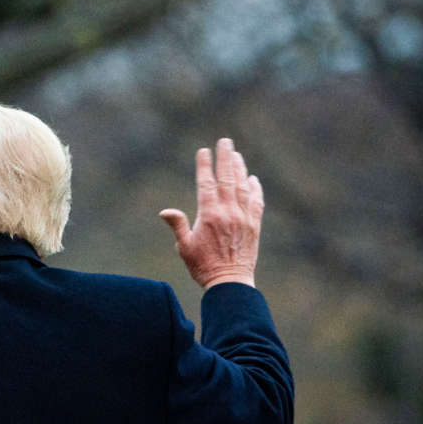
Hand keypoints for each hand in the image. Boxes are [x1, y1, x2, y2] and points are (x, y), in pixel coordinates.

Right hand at [159, 138, 262, 289]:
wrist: (230, 282)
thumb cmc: (203, 266)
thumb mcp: (184, 247)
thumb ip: (177, 225)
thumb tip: (165, 211)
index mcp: (209, 214)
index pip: (206, 183)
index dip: (204, 165)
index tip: (203, 151)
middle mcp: (228, 211)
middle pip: (227, 178)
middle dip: (225, 157)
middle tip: (225, 141)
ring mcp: (243, 217)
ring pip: (243, 186)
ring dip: (240, 168)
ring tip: (236, 155)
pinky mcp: (254, 225)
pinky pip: (257, 201)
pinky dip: (255, 188)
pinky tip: (252, 179)